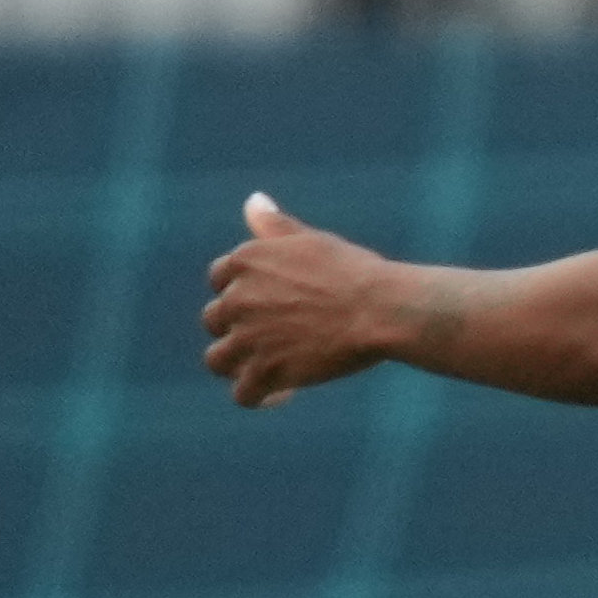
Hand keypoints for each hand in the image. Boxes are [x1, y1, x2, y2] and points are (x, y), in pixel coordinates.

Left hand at [201, 194, 405, 407]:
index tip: (271, 303)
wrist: (382, 308)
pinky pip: (244, 394)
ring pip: (218, 360)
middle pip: (215, 320)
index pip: (219, 281)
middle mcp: (236, 299)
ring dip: (238, 366)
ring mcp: (248, 338)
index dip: (242, 293)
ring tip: (267, 372)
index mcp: (244, 262)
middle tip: (278, 337)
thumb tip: (252, 200)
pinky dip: (259, 397)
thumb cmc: (354, 272)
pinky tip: (280, 395)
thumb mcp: (311, 240)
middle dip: (239, 330)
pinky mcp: (267, 371)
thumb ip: (275, 226)